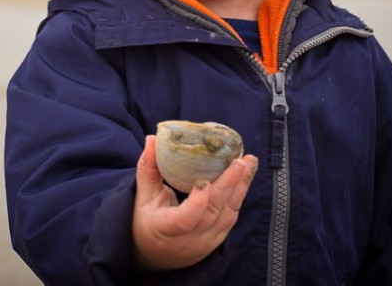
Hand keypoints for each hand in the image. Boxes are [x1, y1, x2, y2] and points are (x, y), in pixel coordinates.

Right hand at [132, 134, 257, 271]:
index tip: (205, 183)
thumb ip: (148, 167)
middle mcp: (189, 239)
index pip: (184, 220)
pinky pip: (231, 217)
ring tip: (249, 162)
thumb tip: (153, 138)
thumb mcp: (142, 196)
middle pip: (213, 213)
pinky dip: (239, 195)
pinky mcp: (217, 239)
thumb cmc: (145, 220)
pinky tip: (245, 176)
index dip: (197, 203)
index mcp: (166, 229)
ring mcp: (206, 241)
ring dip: (240, 187)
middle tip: (240, 161)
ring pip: (228, 214)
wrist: (154, 254)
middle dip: (229, 185)